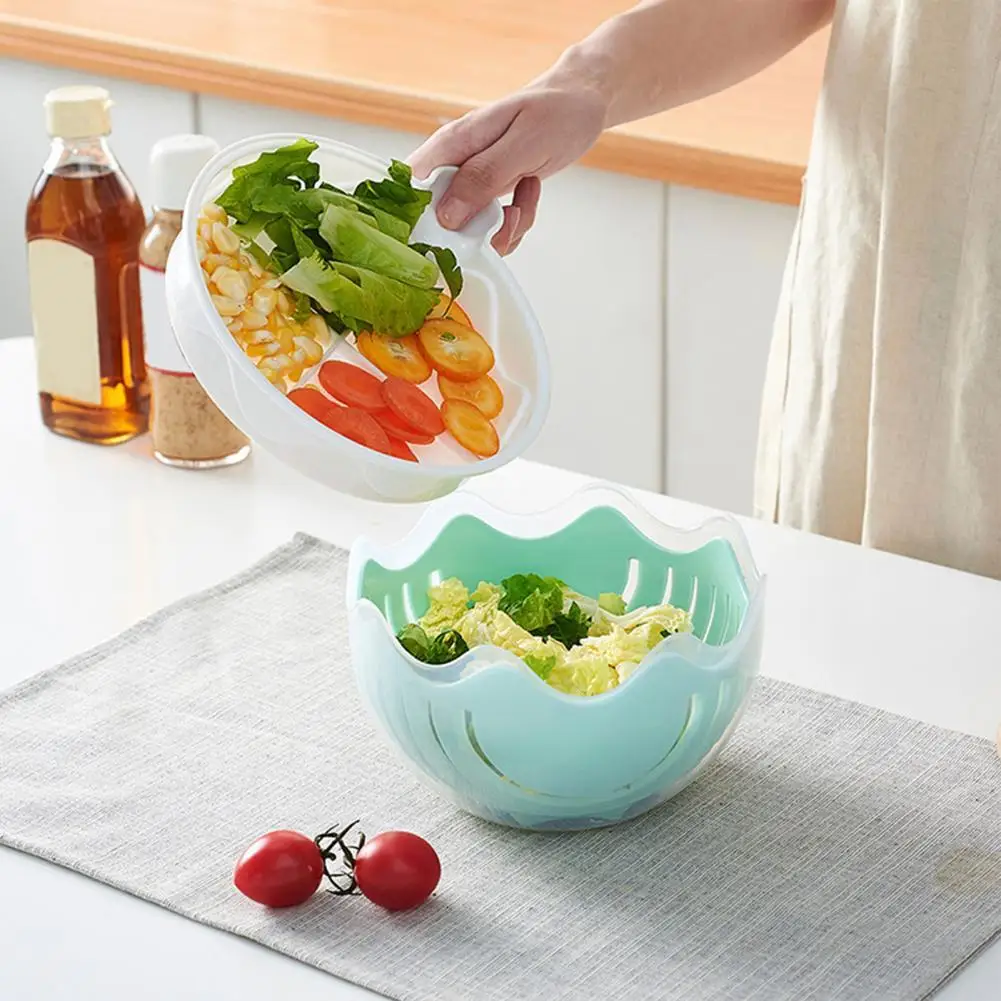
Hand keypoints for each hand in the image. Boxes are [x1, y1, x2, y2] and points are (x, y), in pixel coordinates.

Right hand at [409, 79, 606, 254]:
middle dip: (474, 232)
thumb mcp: (524, 144)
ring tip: (524, 200)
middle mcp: (454, 165)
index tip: (452, 235)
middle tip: (508, 216)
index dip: (419, 219)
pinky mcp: (488, 194)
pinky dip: (514, 223)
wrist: (581, 103)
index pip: (409, 187)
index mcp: (451, 145)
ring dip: (501, 229)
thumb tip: (446, 215)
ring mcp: (470, 182)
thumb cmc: (556, 112)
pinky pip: (491, 227)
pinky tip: (529, 192)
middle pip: (438, 220)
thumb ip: (483, 176)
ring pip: (468, 230)